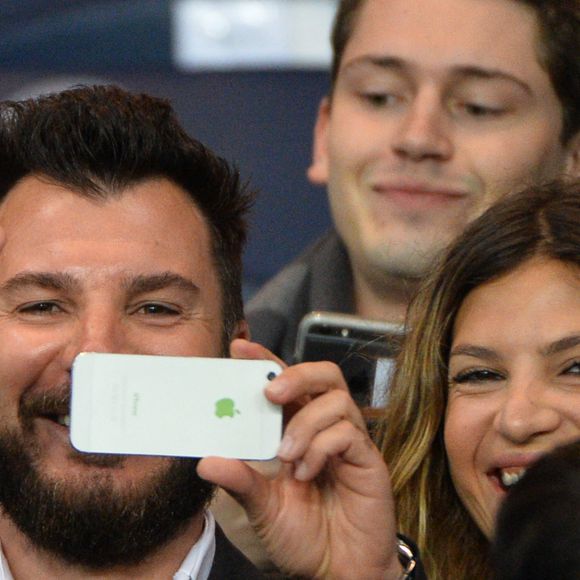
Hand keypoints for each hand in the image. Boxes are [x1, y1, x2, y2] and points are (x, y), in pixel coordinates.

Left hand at [198, 339, 401, 579]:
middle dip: (296, 374)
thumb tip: (205, 461)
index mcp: (299, 429)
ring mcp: (350, 441)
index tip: (239, 348)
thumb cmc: (305, 536)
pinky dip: (321, 447)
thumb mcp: (263, 507)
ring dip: (305, 423)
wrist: (340, 571)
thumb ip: (240, 482)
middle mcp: (326, 427)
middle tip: (270, 393)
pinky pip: (348, 433)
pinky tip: (307, 473)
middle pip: (323, 375)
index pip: (286, 383)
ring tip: (285, 455)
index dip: (266, 361)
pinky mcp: (368, 459)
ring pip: (336, 399)